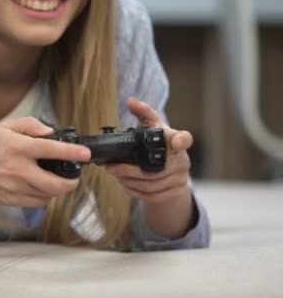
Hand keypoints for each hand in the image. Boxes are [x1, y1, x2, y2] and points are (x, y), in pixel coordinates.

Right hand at [0, 117, 90, 215]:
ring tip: (57, 180)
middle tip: (75, 177)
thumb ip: (29, 125)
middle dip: (71, 182)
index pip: (51, 150)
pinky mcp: (12, 200)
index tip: (86, 154)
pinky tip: (42, 187)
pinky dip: (45, 196)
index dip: (72, 152)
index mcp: (17, 148)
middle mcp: (18, 170)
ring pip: (48, 195)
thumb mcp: (4, 127)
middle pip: (55, 183)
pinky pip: (38, 202)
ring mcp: (15, 188)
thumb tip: (50, 132)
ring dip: (58, 189)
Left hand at [105, 97, 193, 237]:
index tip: (175, 142)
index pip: (185, 139)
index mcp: (176, 141)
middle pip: (156, 170)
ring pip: (151, 185)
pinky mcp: (175, 193)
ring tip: (115, 175)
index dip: (181, 141)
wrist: (171, 174)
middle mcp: (182, 160)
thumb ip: (143, 114)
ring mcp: (180, 178)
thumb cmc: (158, 145)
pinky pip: (152, 196)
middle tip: (111, 168)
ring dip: (128, 181)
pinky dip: (134, 191)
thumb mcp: (151, 128)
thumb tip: (131, 101)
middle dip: (129, 170)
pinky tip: (124, 185)